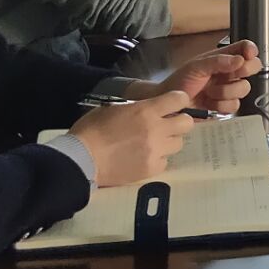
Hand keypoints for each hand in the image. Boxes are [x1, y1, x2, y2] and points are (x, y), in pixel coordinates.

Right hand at [67, 88, 195, 186]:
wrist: (81, 159)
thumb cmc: (91, 130)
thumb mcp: (113, 108)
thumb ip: (135, 107)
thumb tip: (147, 108)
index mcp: (146, 110)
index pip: (179, 99)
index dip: (178, 101)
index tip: (172, 105)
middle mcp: (157, 130)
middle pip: (187, 123)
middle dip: (179, 122)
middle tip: (166, 126)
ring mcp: (156, 151)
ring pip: (178, 144)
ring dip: (168, 142)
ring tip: (153, 144)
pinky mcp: (152, 169)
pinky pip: (165, 162)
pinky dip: (158, 159)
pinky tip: (144, 158)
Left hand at [166, 42, 264, 113]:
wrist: (171, 106)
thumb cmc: (179, 81)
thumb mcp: (195, 67)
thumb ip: (217, 61)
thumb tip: (240, 60)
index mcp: (223, 58)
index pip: (244, 48)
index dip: (250, 49)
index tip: (248, 54)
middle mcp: (229, 72)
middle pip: (253, 67)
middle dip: (244, 71)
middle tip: (230, 75)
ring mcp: (229, 90)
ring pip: (244, 88)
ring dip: (227, 91)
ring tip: (210, 93)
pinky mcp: (226, 106)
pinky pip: (235, 105)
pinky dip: (222, 105)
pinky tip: (210, 104)